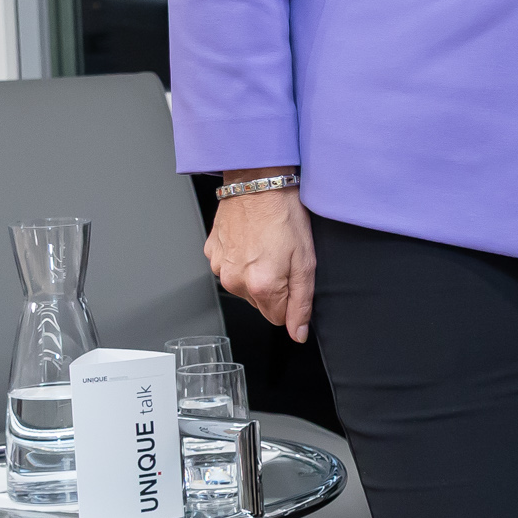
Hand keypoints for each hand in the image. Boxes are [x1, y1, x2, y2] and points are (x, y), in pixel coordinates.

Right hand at [206, 181, 315, 344]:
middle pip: (261, 303)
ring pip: (244, 286)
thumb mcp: (306, 262)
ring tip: (267, 246)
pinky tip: (251, 240)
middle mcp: (234, 282)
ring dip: (256, 273)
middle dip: (275, 287)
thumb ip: (302, 304)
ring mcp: (219, 267)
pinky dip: (241, 259)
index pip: (279, 318)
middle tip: (283, 258)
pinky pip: (230, 268)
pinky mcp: (211, 253)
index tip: (294, 277)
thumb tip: (297, 333)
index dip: (291, 301)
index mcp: (260, 287)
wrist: (257, 184)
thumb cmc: (284, 216)